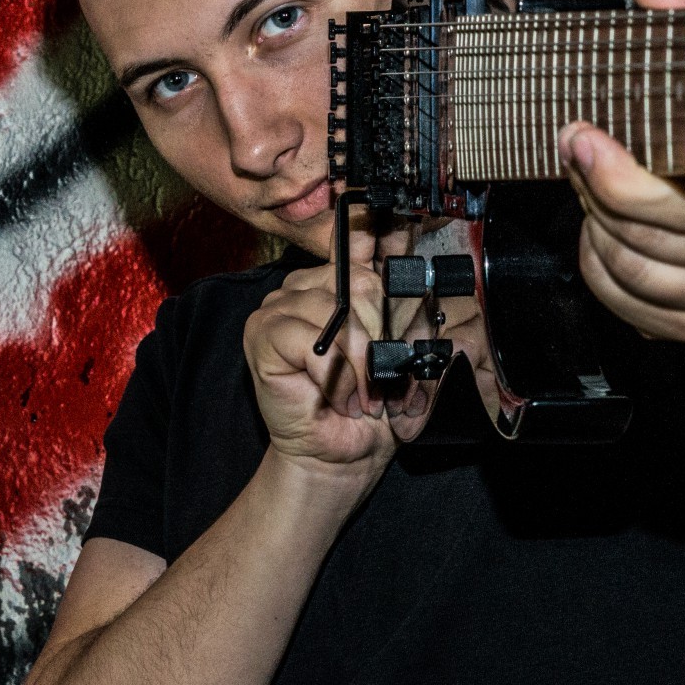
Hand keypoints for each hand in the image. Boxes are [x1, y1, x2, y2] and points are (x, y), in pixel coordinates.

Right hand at [242, 220, 413, 496]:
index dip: (387, 240)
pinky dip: (337, 377)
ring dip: (361, 365)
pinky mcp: (262, 334)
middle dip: (383, 338)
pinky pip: (316, 343)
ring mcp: (278, 307)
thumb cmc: (371, 406)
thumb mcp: (404, 354)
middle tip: (383, 378)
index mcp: (339, 282)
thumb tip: (422, 281)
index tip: (402, 230)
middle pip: (362, 284)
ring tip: (363, 395)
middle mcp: (305, 285)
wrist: (341, 454)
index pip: (363, 243)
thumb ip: (410, 315)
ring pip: (339, 313)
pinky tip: (340, 398)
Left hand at [553, 0, 684, 343]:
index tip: (584, 137)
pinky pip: (628, 305)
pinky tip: (603, 235)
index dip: (624, 178)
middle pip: (649, 235)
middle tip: (573, 146)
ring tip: (589, 186)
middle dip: (595, 189)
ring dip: (594, 227)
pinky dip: (601, 270)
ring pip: (634, 270)